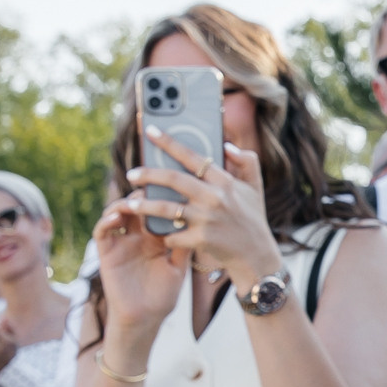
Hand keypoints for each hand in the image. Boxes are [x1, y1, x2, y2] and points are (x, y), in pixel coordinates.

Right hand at [91, 193, 190, 339]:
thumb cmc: (162, 297)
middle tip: (152, 186)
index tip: (171, 185)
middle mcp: (137, 237)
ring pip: (117, 212)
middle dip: (143, 194)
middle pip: (137, 206)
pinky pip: (102, 231)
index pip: (157, 210)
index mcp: (156, 239)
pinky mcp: (106, 253)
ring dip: (124, 203)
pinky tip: (117, 217)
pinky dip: (107, 220)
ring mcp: (121, 243)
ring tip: (135, 200)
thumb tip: (197, 219)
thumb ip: (184, 246)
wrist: (144, 319)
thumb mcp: (178, 268)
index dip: (161, 197)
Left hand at [123, 129, 284, 291]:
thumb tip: (226, 145)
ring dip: (144, 205)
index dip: (168, 142)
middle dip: (148, 174)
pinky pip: (172, 235)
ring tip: (130, 204)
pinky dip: (164, 234)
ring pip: (166, 208)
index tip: (149, 131)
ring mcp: (206, 219)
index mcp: (224, 181)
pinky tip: (156, 233)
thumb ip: (247, 160)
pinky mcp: (200, 240)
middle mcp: (214, 197)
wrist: (256, 255)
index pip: (191, 156)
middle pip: (173, 179)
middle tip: (131, 174)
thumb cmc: (252, 218)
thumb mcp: (255, 186)